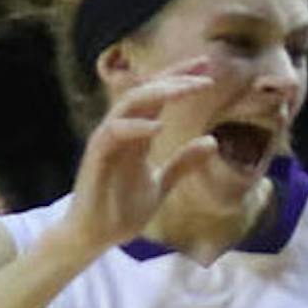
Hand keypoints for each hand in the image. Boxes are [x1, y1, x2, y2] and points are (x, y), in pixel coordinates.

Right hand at [65, 61, 226, 257]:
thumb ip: (183, 164)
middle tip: (204, 69)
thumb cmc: (121, 211)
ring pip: (129, 103)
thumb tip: (213, 142)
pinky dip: (135, 127)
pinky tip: (158, 127)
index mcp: (137, 133)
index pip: (159, 96)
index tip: (208, 69)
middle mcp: (122, 130)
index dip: (181, 79)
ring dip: (157, 93)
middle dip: (175, 77)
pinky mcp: (96, 158)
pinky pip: (113, 133)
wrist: (93, 237)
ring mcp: (107, 141)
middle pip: (146, 90)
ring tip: (184, 90)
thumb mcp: (161, 185)